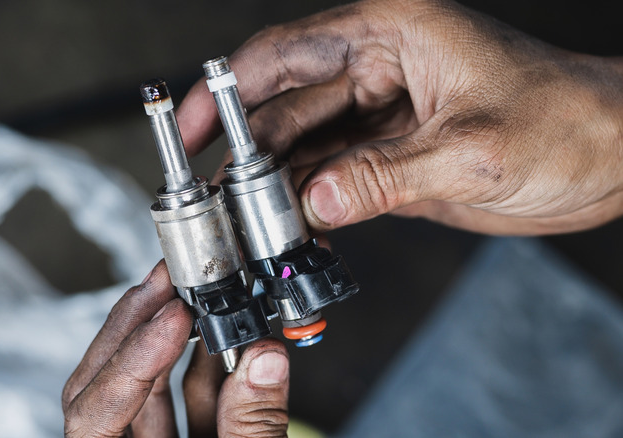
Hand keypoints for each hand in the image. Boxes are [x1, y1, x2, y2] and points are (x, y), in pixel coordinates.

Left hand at [62, 261, 289, 436]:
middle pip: (100, 383)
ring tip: (195, 295)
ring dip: (170, 336)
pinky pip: (175, 400)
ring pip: (140, 386)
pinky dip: (200, 365)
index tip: (173, 319)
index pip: (94, 414)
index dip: (134, 359)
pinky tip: (221, 333)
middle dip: (136, 324)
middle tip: (166, 279)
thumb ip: (252, 426)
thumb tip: (264, 359)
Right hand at [177, 0, 622, 234]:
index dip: (226, 89)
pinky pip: (331, 182)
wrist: (611, 160)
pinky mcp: (386, 160)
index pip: (283, 54)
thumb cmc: (565, 121)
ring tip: (250, 229)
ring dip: (274, 191)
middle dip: (248, 157)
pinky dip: (309, 209)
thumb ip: (384, 175)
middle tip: (221, 205)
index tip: (188, 125)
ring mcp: (377, 119)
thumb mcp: (472, 148)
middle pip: (283, 111)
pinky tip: (295, 234)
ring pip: (302, 152)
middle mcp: (373, 72)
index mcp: (387, 35)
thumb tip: (313, 201)